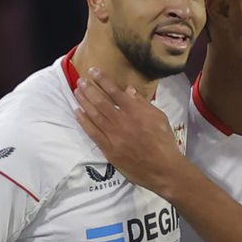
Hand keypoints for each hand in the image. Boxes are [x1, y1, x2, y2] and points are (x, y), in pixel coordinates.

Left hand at [73, 69, 185, 192]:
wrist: (163, 169)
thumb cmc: (164, 142)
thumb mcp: (160, 118)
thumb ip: (143, 103)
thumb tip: (128, 90)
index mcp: (135, 112)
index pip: (115, 92)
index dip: (103, 80)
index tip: (93, 71)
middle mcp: (122, 122)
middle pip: (101, 102)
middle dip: (89, 89)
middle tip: (80, 80)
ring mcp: (114, 136)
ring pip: (94, 115)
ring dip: (84, 102)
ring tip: (77, 92)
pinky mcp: (109, 149)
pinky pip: (93, 133)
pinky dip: (84, 121)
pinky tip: (77, 112)